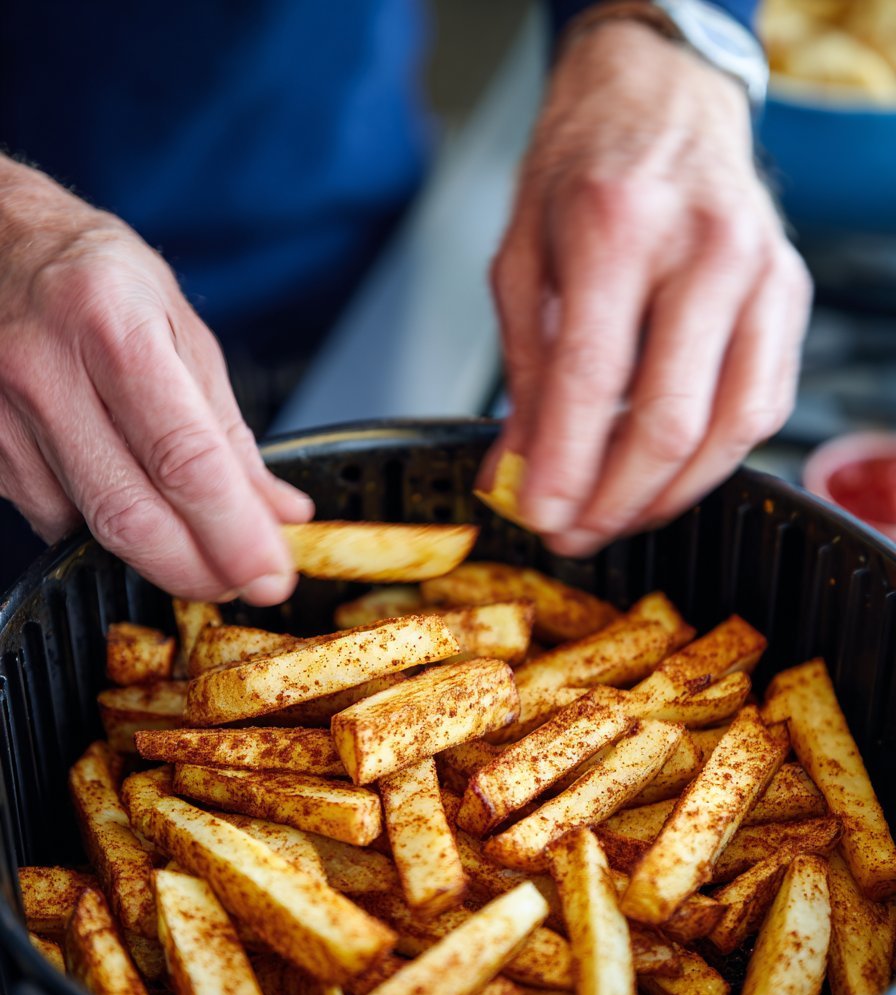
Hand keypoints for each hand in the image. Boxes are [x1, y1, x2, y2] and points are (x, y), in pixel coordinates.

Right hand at [0, 158, 311, 603]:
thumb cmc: (92, 277)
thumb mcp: (178, 328)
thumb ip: (229, 431)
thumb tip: (279, 513)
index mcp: (109, 322)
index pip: (184, 459)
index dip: (234, 532)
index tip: (270, 573)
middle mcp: (44, 370)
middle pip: (130, 514)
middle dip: (198, 569)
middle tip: (243, 581)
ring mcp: (0, 415)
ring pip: (88, 529)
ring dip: (154, 553)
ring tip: (194, 538)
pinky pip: (52, 520)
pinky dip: (101, 532)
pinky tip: (127, 503)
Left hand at [482, 19, 811, 553]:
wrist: (662, 99)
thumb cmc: (584, 169)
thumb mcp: (522, 261)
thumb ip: (525, 372)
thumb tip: (518, 473)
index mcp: (617, 226)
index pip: (593, 382)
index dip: (566, 469)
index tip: (541, 517)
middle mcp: (702, 247)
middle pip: (669, 422)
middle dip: (615, 501)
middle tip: (574, 533)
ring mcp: (759, 272)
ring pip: (728, 430)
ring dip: (667, 496)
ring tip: (616, 517)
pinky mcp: (790, 295)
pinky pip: (764, 407)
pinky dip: (716, 459)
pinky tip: (668, 475)